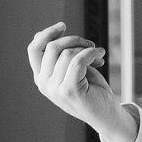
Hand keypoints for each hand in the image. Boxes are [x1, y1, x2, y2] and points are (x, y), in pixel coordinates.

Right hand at [27, 22, 132, 141]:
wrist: (107, 115)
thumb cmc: (91, 90)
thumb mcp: (71, 68)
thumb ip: (58, 55)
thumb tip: (43, 32)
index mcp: (41, 78)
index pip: (34, 49)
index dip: (47, 34)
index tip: (63, 26)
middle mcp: (44, 85)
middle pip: (52, 47)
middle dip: (74, 39)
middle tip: (90, 44)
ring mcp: (55, 89)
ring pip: (67, 53)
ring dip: (86, 48)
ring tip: (97, 54)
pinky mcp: (69, 91)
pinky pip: (78, 61)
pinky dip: (91, 53)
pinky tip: (101, 55)